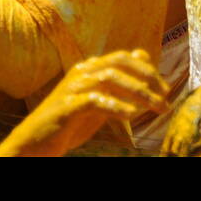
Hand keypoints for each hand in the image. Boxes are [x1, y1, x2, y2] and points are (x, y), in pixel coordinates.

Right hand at [0, 50, 168, 156]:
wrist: (34, 143)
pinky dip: (115, 106)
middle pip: (120, 62)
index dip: (148, 70)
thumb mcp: (97, 102)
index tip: (165, 90)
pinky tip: (131, 115)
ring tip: (156, 108)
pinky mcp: (66, 108)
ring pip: (110, 78)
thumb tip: (143, 59)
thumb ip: (118, 85)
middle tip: (166, 97)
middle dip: (147, 77)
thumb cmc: (69, 123)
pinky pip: (94, 100)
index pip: (124, 57)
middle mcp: (81, 73)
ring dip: (139, 92)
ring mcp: (72, 89)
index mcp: (89, 69)